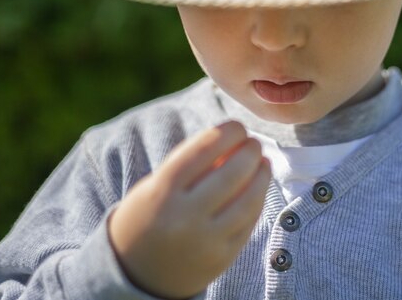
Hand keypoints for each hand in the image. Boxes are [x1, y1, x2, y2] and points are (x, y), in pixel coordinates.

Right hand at [107, 121, 270, 298]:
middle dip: (249, 152)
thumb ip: (188, 165)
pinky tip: (260, 185)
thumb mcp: (154, 187)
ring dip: (262, 175)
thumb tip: (231, 138)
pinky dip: (258, 199)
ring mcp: (205, 241)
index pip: (201, 152)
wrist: (137, 274)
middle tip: (254, 142)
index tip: (237, 126)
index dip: (226, 134)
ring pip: (248, 200)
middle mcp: (183, 217)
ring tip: (264, 161)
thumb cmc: (149, 216)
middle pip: (230, 175)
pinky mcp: (222, 258)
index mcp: (161, 192)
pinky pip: (249, 222)